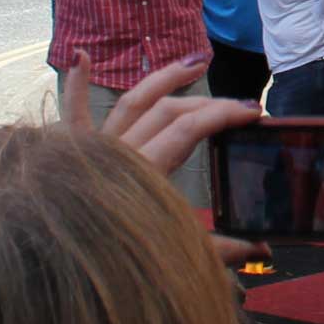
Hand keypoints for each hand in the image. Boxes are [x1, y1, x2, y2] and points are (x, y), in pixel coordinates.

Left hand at [68, 60, 270, 267]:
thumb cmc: (117, 264)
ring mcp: (93, 147)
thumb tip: (266, 248)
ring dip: (165, 78)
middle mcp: (119, 152)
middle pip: (169, 111)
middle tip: (240, 105)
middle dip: (209, 103)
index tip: (253, 113)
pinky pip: (72, 112)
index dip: (223, 115)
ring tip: (195, 61)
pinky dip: (75, 84)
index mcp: (146, 173)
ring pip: (132, 101)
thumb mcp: (176, 255)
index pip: (190, 129)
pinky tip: (81, 56)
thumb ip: (220, 249)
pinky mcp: (69, 150)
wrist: (58, 267)